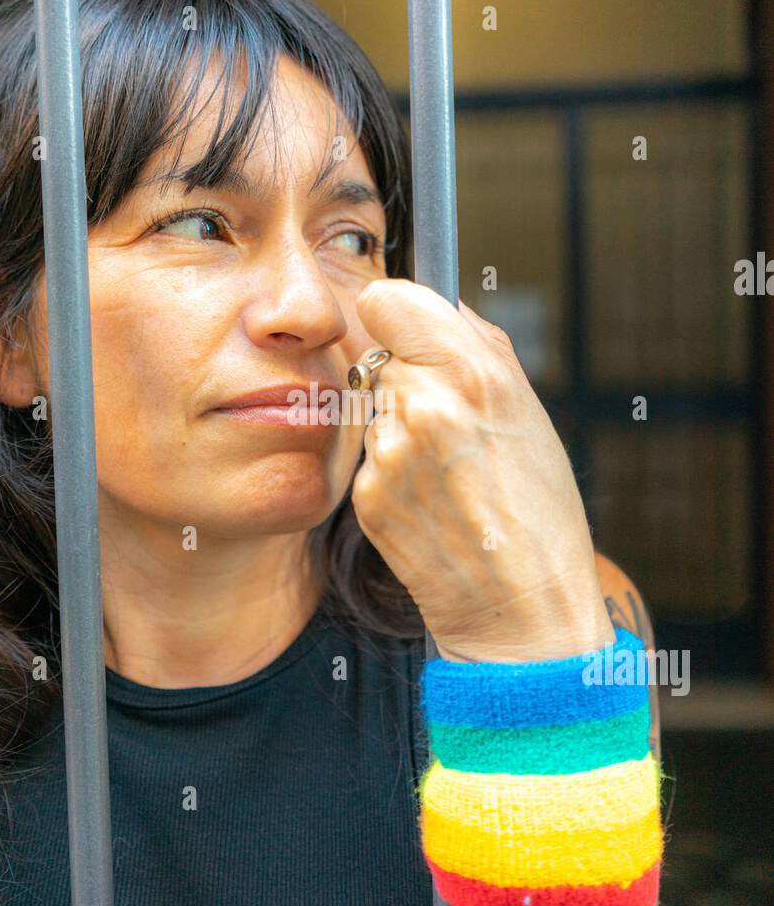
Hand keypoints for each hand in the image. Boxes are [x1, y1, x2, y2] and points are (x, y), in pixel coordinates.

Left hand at [350, 278, 614, 662]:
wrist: (522, 607)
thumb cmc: (538, 508)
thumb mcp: (528, 411)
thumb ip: (477, 345)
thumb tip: (436, 302)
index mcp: (473, 374)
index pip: (387, 298)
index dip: (400, 315)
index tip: (414, 335)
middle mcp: (423, 406)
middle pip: (377, 352)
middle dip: (405, 374)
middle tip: (447, 418)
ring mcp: (388, 454)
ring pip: (371, 406)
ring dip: (397, 424)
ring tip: (446, 469)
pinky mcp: (366, 495)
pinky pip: (368, 457)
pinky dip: (391, 470)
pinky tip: (430, 500)